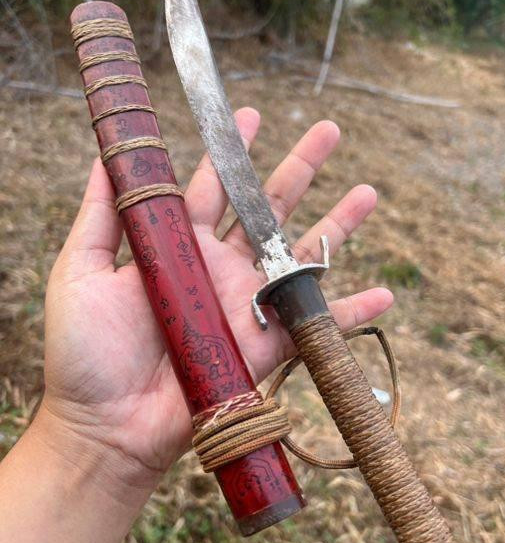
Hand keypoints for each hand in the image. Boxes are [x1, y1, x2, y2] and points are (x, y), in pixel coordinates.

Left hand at [42, 109, 391, 484]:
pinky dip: (353, 313)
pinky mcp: (267, 349)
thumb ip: (99, 213)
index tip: (250, 115)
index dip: (231, 152)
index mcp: (179, 247)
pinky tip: (385, 295)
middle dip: (299, 168)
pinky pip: (318, 326)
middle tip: (329, 131)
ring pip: (302, 254)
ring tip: (368, 193)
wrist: (109, 427)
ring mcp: (248, 306)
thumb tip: (108, 155)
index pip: (213, 187)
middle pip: (268, 209)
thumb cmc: (86, 352)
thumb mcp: (82, 270)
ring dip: (338, 223)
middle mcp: (220, 269)